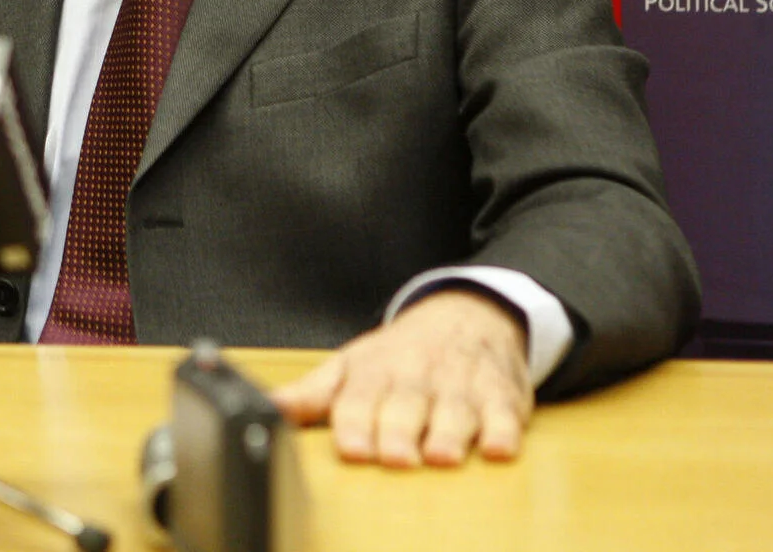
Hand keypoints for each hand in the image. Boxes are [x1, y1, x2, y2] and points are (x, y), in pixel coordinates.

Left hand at [270, 288, 531, 466]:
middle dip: (400, 431)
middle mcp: (418, 376)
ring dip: (450, 433)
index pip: (360, 400)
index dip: (355, 425)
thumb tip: (266, 409)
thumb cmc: (400, 354)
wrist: (466, 313)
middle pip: (407, 406)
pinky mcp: (501, 394)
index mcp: (375, 372)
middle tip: (395, 458)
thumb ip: (311, 395)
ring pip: (455, 410)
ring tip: (442, 455)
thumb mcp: (351, 367)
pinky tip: (500, 447)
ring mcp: (461, 384)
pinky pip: (506, 413)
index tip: (352, 449)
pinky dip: (505, 430)